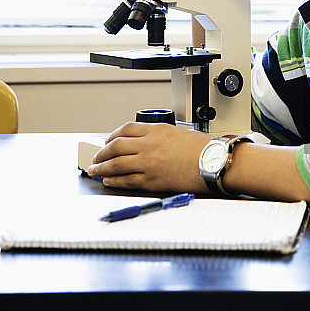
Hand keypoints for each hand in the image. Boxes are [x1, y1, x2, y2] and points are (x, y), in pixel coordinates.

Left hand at [86, 122, 210, 192]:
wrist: (214, 161)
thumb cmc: (204, 148)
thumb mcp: (180, 133)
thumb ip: (162, 137)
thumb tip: (148, 144)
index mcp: (157, 130)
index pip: (126, 129)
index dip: (112, 136)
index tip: (107, 141)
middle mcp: (150, 144)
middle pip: (116, 146)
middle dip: (102, 152)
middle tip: (95, 157)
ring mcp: (149, 162)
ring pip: (117, 163)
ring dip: (102, 167)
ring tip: (95, 171)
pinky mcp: (152, 180)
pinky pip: (127, 180)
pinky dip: (115, 180)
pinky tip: (109, 181)